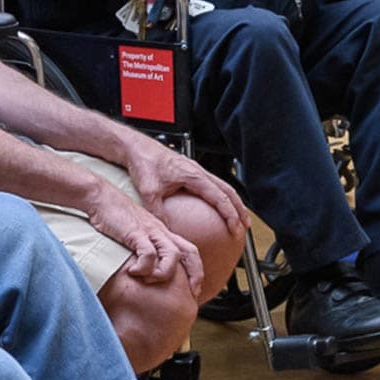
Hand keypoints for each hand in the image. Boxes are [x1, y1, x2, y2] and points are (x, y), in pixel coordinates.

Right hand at [83, 193, 202, 287]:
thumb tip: (144, 270)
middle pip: (189, 252)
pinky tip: (132, 271)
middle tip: (193, 293)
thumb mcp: (134, 233)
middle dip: (195, 275)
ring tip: (148, 279)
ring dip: (163, 273)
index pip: (189, 250)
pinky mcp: (136, 232)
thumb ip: (142, 247)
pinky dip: (143, 268)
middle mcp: (160, 231)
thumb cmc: (113, 215)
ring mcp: (150, 231)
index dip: (196, 270)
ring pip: (173, 255)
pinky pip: (148, 254)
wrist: (100, 196)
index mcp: (162, 232)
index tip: (195, 289)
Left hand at [120, 139, 247, 252]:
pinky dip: (221, 195)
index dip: (230, 214)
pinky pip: (212, 184)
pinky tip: (217, 205)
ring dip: (232, 202)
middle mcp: (197, 171)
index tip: (236, 228)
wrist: (135, 147)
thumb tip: (168, 232)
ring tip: (238, 217)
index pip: (219, 197)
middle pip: (227, 191)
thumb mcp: (149, 191)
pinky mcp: (189, 170)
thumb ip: (159, 213)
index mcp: (193, 175)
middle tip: (244, 226)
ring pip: (222, 186)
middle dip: (239, 209)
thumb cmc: (143, 162)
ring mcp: (195, 169)